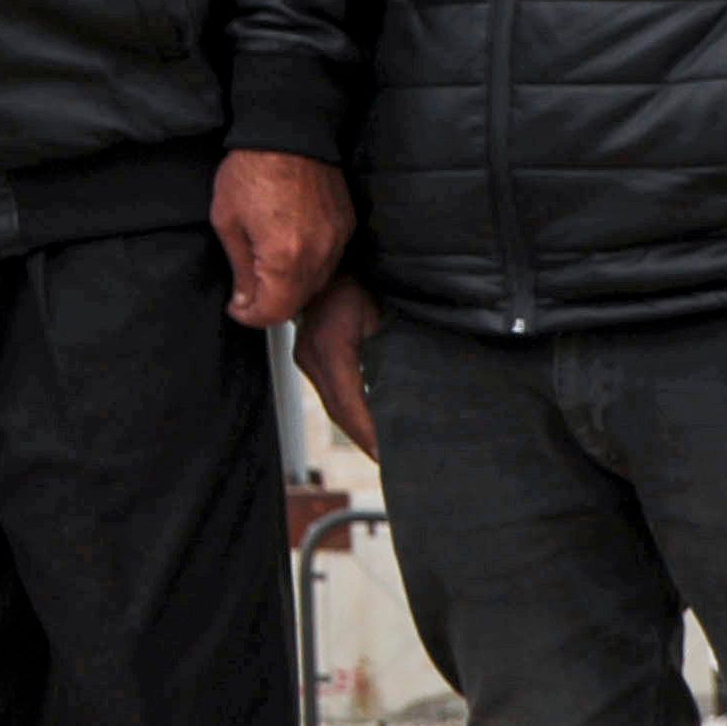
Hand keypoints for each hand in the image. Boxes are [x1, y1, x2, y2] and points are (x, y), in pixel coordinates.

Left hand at [214, 149, 352, 327]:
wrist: (289, 133)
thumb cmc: (252, 170)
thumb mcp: (227, 221)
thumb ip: (240, 268)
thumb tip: (244, 300)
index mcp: (286, 256)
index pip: (274, 311)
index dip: (251, 316)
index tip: (238, 307)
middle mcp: (319, 254)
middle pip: (298, 303)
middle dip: (271, 303)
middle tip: (247, 291)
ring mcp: (338, 241)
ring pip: (317, 285)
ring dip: (291, 287)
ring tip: (267, 268)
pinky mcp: (346, 227)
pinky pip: (330, 262)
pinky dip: (309, 266)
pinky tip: (290, 250)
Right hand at [291, 276, 382, 458]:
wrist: (328, 260)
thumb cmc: (362, 277)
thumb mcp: (384, 313)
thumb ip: (396, 350)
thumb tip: (419, 390)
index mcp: (331, 348)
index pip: (350, 404)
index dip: (369, 434)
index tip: (389, 458)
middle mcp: (312, 357)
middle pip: (339, 412)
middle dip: (366, 440)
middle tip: (392, 465)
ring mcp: (307, 357)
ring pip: (335, 406)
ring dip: (359, 429)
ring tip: (385, 452)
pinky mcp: (311, 356)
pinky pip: (333, 393)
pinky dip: (353, 413)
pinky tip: (372, 425)